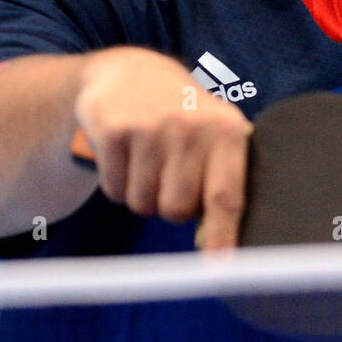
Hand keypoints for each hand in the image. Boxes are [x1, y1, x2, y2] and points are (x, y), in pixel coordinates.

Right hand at [73, 47, 251, 249]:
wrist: (132, 72)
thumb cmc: (184, 119)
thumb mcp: (215, 136)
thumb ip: (221, 185)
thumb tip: (214, 246)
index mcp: (228, 131)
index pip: (226, 196)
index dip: (223, 236)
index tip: (221, 269)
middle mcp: (192, 127)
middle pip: (177, 210)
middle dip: (170, 207)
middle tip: (169, 178)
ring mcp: (151, 127)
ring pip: (143, 204)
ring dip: (142, 195)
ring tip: (148, 160)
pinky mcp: (114, 129)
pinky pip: (114, 190)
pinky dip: (117, 182)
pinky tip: (125, 153)